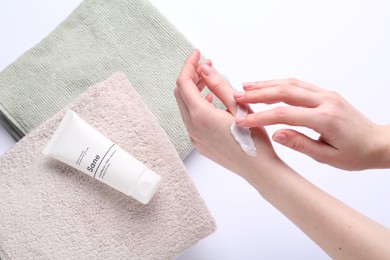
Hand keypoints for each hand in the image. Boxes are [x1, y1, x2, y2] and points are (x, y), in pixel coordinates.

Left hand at [174, 50, 280, 182]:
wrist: (257, 169)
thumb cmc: (253, 138)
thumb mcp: (238, 106)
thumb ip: (218, 85)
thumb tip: (203, 68)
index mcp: (200, 115)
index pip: (184, 83)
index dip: (189, 65)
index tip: (198, 54)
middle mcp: (192, 127)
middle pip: (181, 94)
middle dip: (191, 76)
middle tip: (207, 66)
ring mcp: (194, 137)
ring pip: (185, 107)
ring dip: (194, 91)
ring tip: (211, 81)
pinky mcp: (199, 144)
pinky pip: (191, 120)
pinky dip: (197, 106)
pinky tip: (212, 102)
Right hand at [234, 78, 389, 169]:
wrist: (377, 142)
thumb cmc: (355, 153)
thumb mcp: (328, 157)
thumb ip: (301, 144)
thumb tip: (276, 134)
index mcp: (325, 119)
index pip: (285, 114)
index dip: (260, 117)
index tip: (242, 120)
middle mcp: (325, 101)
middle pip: (285, 92)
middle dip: (258, 94)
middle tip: (236, 96)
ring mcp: (326, 94)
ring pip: (291, 84)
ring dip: (266, 85)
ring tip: (245, 87)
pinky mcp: (325, 93)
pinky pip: (299, 85)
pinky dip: (279, 84)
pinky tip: (266, 86)